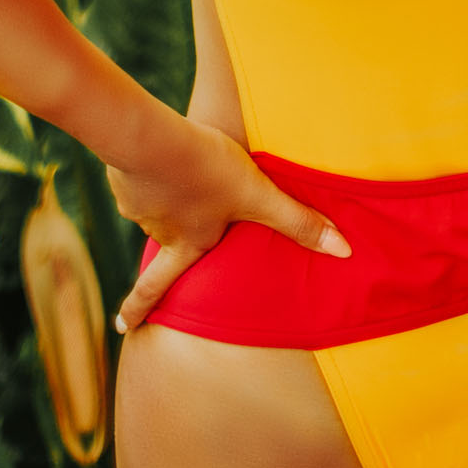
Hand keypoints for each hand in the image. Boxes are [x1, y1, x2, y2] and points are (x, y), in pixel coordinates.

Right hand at [110, 113, 349, 330]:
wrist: (153, 138)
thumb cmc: (209, 170)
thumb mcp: (259, 195)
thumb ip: (298, 222)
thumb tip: (344, 253)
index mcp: (188, 242)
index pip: (158, 286)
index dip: (139, 308)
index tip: (123, 328)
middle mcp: (160, 231)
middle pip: (160, 242)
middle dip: (152, 250)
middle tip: (146, 258)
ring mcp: (138, 205)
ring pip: (152, 204)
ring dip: (161, 192)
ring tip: (173, 170)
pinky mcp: (126, 174)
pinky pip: (139, 174)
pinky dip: (147, 166)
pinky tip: (157, 148)